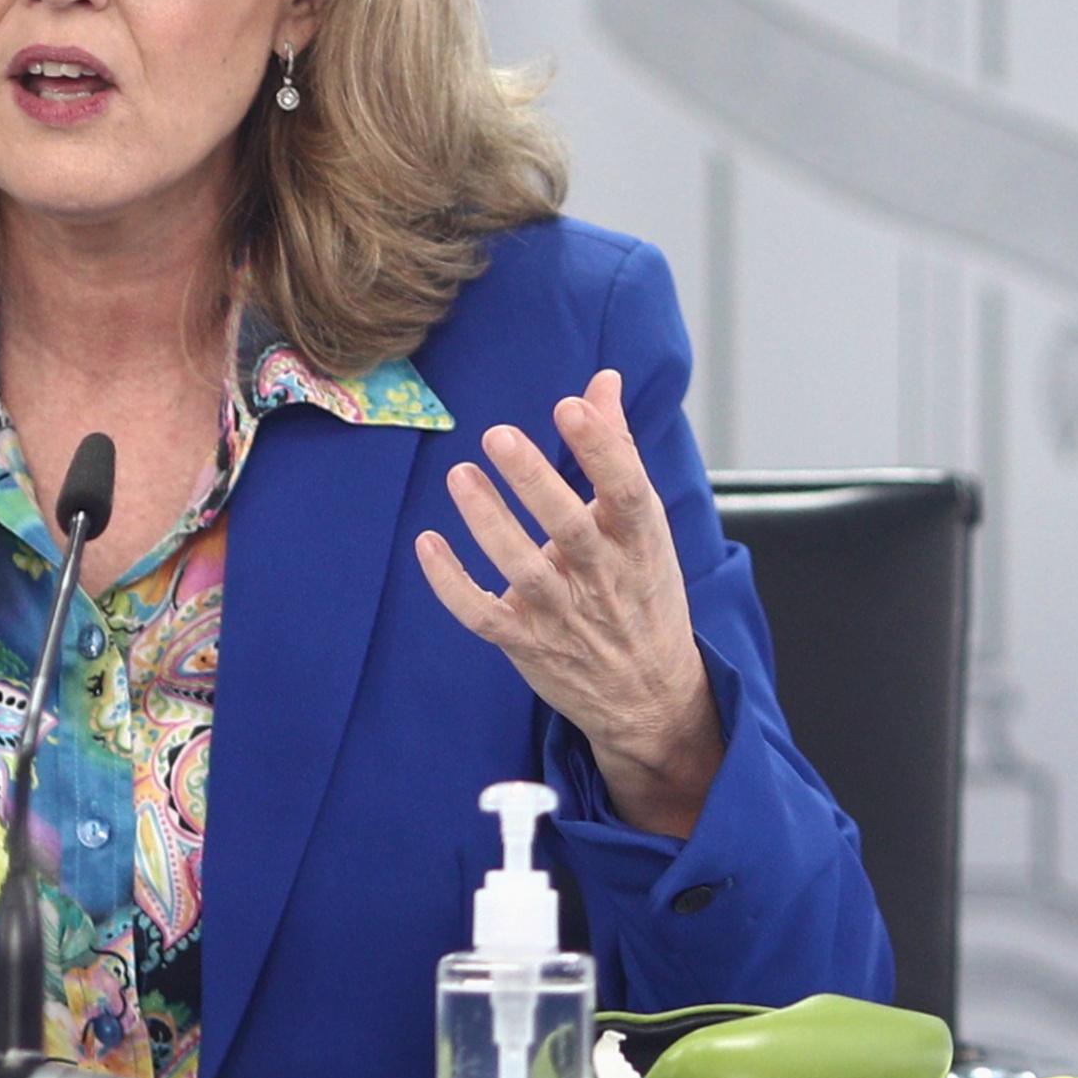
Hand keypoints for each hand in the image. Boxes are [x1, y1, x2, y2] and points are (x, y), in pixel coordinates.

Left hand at [412, 369, 726, 839]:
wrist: (650, 697)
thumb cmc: (642, 591)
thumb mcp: (643, 525)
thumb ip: (617, 449)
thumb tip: (601, 380)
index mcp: (640, 542)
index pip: (629, 491)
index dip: (603, 450)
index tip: (571, 406)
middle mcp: (605, 578)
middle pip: (571, 528)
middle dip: (535, 482)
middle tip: (498, 435)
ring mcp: (565, 616)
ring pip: (524, 570)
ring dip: (489, 523)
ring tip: (459, 476)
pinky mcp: (528, 644)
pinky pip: (484, 615)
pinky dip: (453, 584)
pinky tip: (427, 543)